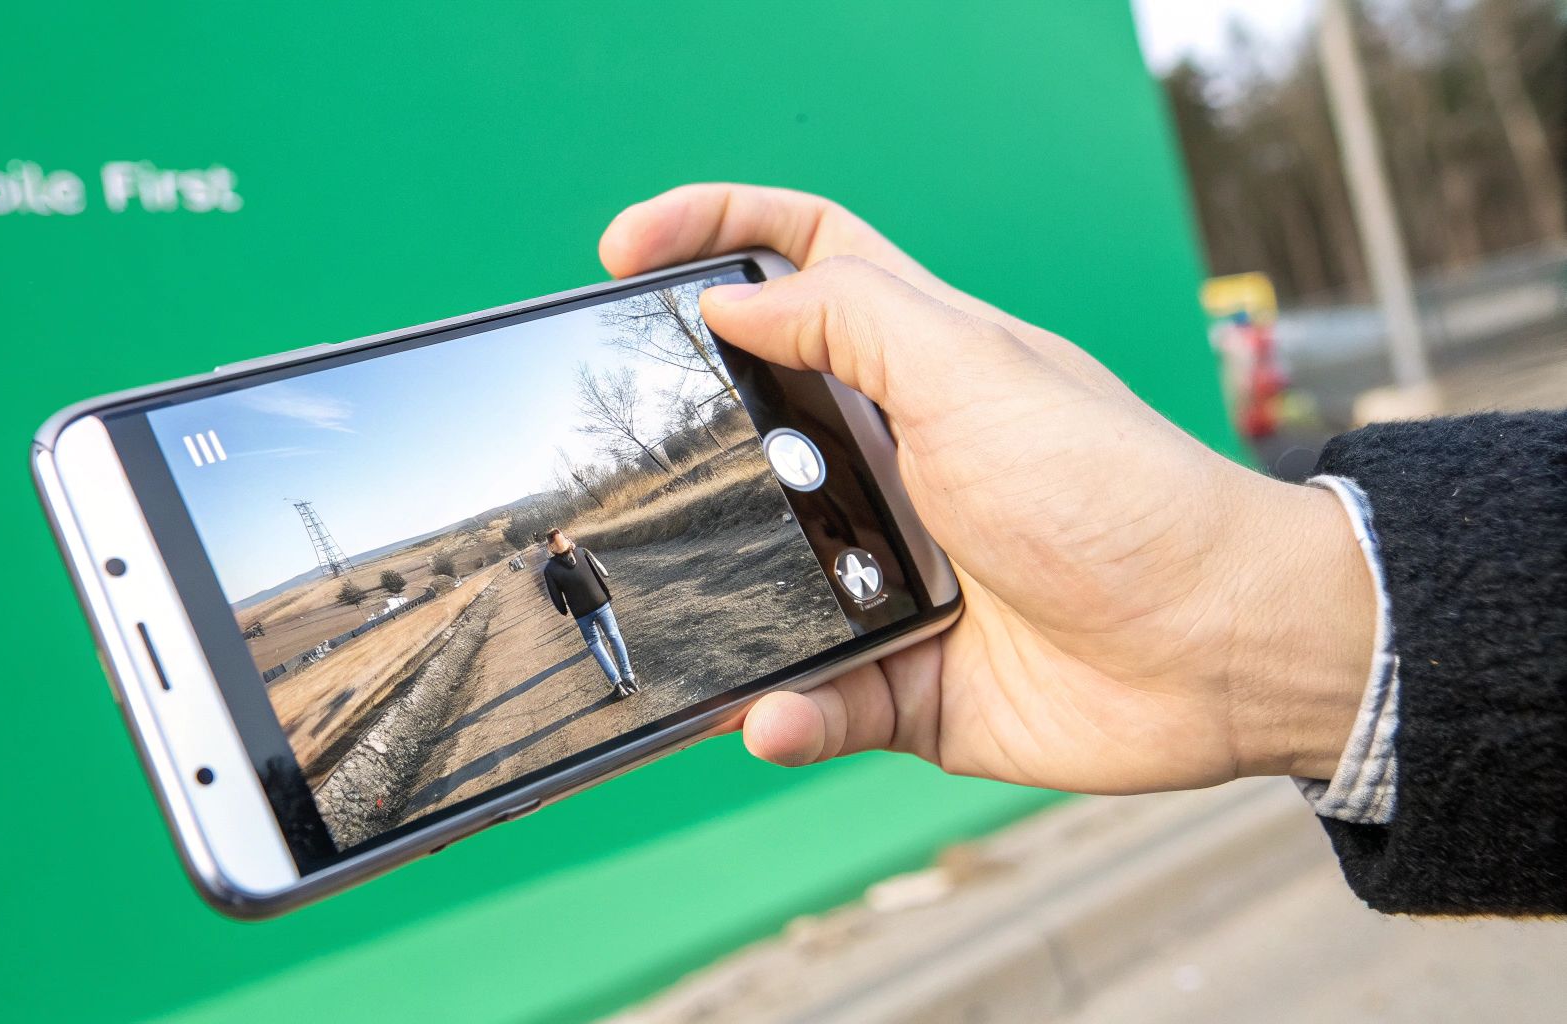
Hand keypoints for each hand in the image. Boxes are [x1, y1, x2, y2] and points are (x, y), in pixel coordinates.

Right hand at [600, 184, 1376, 791]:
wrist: (1218, 651)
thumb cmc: (1117, 492)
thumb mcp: (973, 372)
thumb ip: (850, 321)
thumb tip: (731, 298)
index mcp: (915, 365)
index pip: (804, 259)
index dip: (716, 232)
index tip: (623, 252)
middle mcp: (895, 461)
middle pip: (752, 422)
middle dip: (682, 437)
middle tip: (619, 457)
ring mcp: (893, 571)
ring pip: (761, 576)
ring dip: (721, 598)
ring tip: (685, 604)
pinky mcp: (903, 674)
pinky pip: (814, 698)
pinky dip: (790, 713)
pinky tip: (779, 715)